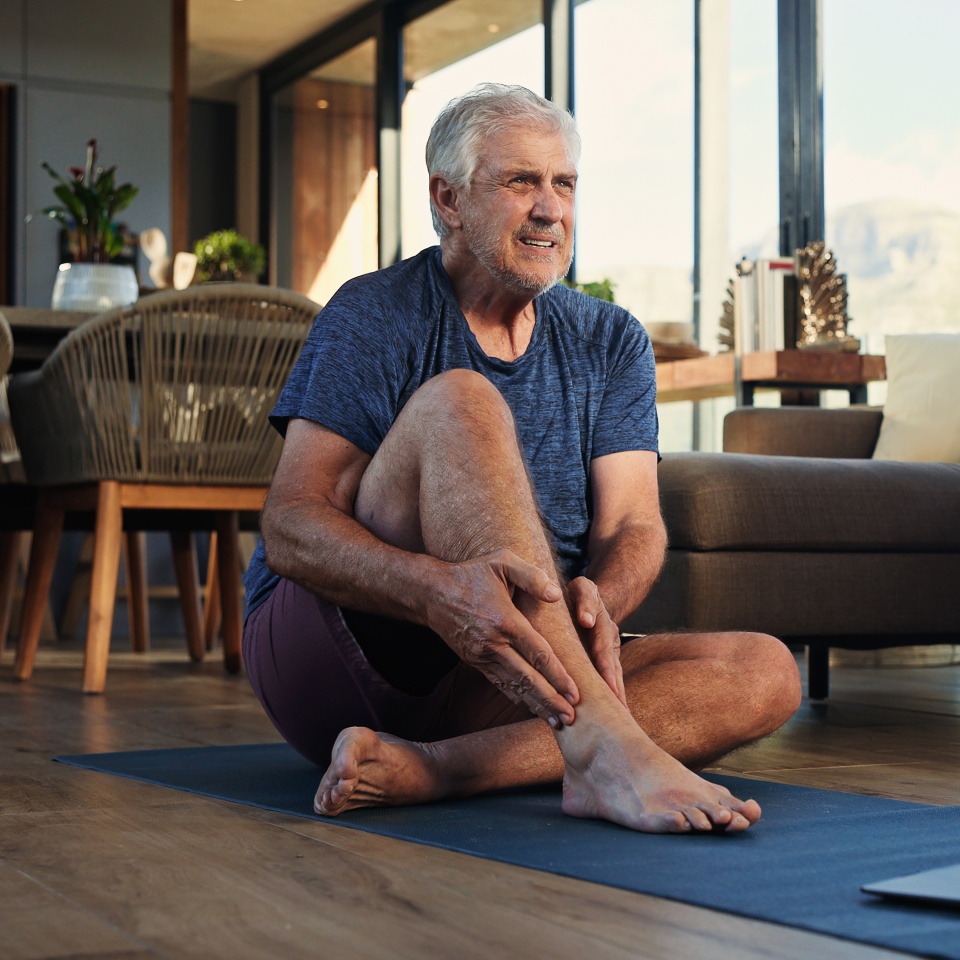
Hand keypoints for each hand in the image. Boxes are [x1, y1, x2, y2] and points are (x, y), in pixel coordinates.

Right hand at [431, 549, 579, 726]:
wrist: (432, 592)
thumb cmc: (472, 574)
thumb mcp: (502, 562)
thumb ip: (531, 576)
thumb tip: (556, 595)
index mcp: (505, 620)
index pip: (537, 653)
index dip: (557, 675)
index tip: (575, 692)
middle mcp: (493, 644)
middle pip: (527, 678)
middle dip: (550, 700)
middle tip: (571, 717)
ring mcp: (482, 656)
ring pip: (514, 686)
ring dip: (536, 706)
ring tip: (558, 722)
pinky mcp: (475, 662)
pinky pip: (500, 684)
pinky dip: (518, 698)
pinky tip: (533, 709)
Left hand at [568, 576, 626, 707]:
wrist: (590, 597)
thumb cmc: (580, 594)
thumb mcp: (583, 589)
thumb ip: (585, 601)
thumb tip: (586, 622)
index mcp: (604, 628)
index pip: (604, 652)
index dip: (606, 671)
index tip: (610, 691)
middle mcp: (610, 643)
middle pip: (613, 671)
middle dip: (616, 692)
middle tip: (620, 715)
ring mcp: (609, 653)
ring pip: (613, 678)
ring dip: (616, 699)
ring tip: (620, 720)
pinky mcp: (604, 662)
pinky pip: (607, 680)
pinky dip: (609, 696)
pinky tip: (611, 716)